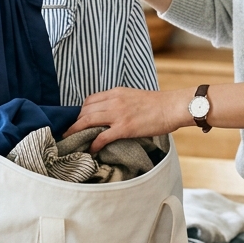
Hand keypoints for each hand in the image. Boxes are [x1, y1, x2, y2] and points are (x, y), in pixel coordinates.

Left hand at [65, 87, 192, 151]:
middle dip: (75, 122)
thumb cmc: (157, 104)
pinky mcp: (124, 128)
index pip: (90, 100)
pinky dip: (93, 144)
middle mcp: (114, 101)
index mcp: (116, 92)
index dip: (81, 111)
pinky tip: (91, 150)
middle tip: (71, 133)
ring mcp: (118, 114)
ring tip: (71, 140)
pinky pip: (102, 136)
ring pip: (88, 121)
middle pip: (85, 110)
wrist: (172, 107)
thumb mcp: (134, 96)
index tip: (78, 120)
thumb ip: (120, 102)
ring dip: (77, 131)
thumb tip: (112, 113)